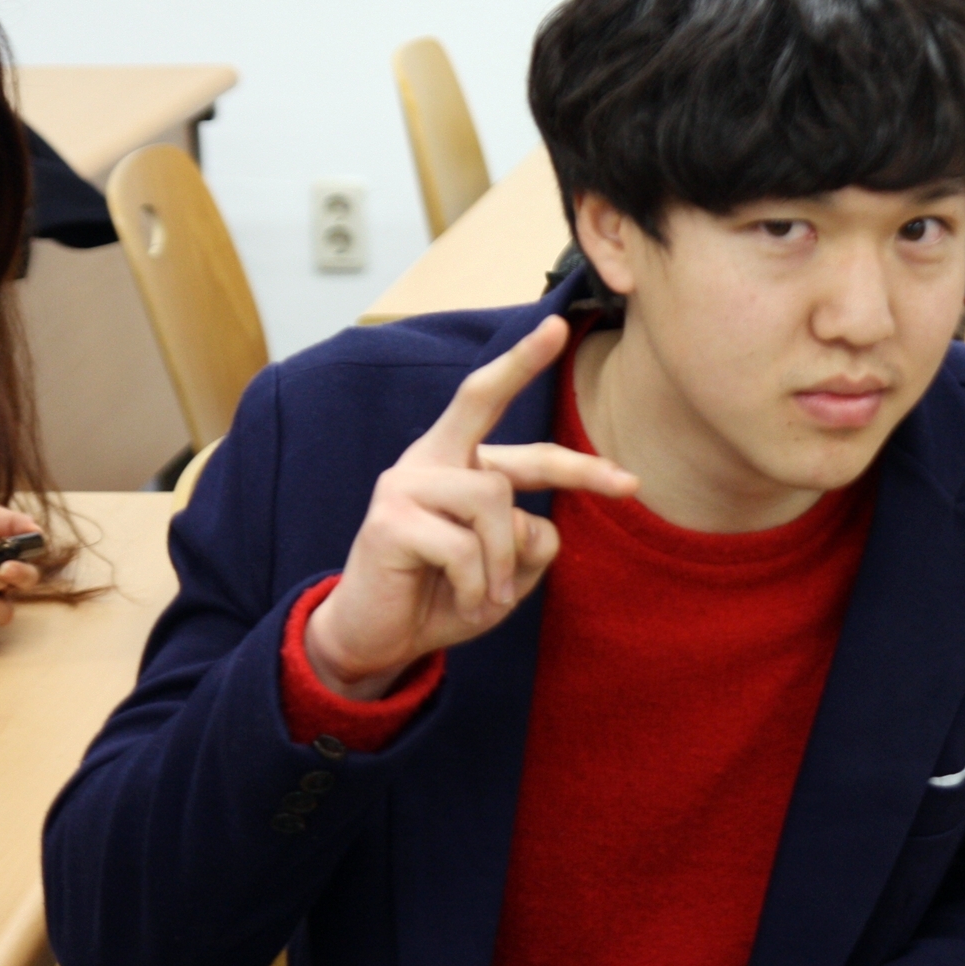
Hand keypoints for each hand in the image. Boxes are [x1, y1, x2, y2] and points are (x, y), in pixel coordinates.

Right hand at [304, 315, 637, 700]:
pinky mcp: (389, 518)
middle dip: (541, 398)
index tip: (562, 326)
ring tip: (492, 595)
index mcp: (459, 462)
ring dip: (506, 561)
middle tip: (587, 390)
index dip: (530, 371)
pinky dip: (479, 585)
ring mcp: (405, 484)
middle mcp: (431, 460)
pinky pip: (465, 547)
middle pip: (487, 412)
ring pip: (496, 501)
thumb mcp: (507, 572)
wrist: (377, 639)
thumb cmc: (444, 596)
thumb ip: (532, 541)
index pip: (501, 415)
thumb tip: (541, 523)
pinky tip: (465, 602)